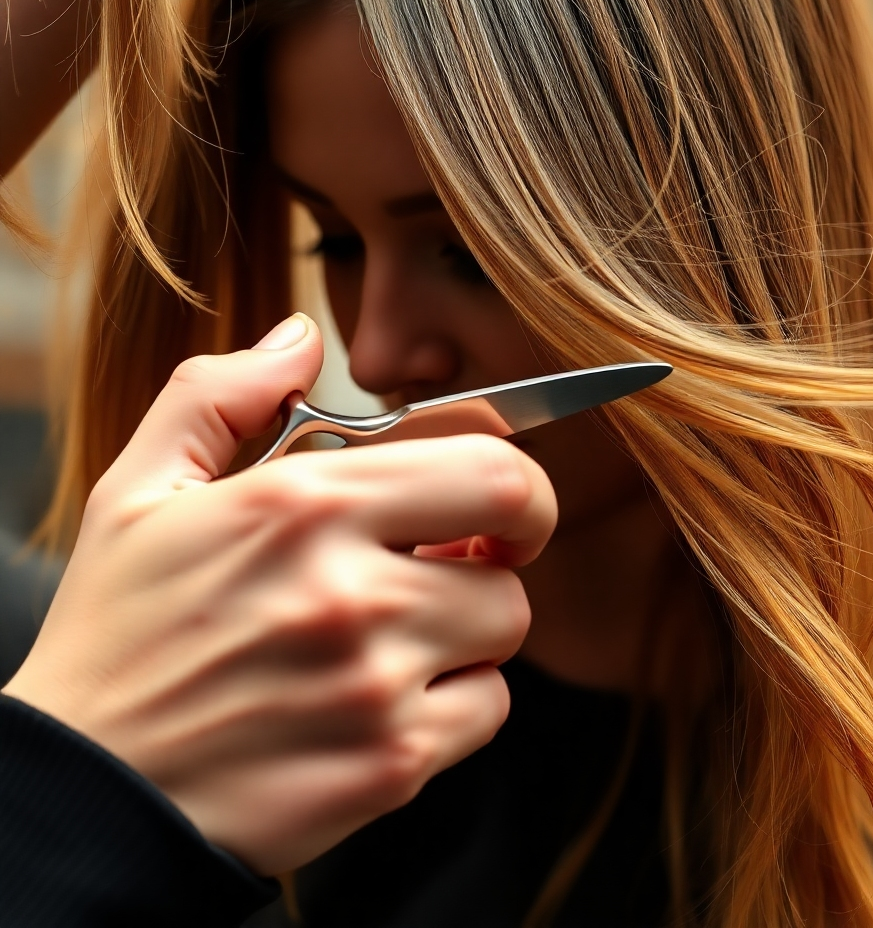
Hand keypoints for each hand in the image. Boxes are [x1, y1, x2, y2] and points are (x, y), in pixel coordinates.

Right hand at [3, 314, 555, 873]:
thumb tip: (300, 340)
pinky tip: (385, 702)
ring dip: (469, 630)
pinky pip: (485, 712)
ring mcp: (377, 686)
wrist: (87, 798)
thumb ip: (221, 394)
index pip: (495, 471)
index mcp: (303, 507)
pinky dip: (455, 704)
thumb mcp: (140, 492)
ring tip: (397, 637)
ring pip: (504, 634)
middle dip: (500, 556)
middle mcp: (352, 592)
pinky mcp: (389, 767)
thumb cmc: (116, 637)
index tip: (492, 508)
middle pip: (514, 556)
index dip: (518, 486)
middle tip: (457, 563)